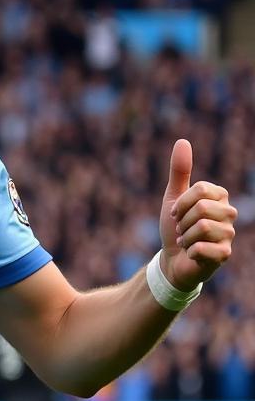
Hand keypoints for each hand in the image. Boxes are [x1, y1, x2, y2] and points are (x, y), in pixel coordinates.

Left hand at [160, 139, 236, 291]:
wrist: (172, 259)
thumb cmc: (175, 227)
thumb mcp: (173, 196)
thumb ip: (179, 171)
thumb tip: (182, 141)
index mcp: (220, 196)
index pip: (200, 190)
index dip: (181, 203)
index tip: (176, 213)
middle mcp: (229, 213)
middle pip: (202, 208)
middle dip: (182, 221)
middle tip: (181, 229)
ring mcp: (229, 234)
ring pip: (203, 227)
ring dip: (185, 236)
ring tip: (186, 240)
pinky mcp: (225, 254)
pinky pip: (203, 247)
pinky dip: (189, 250)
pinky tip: (191, 253)